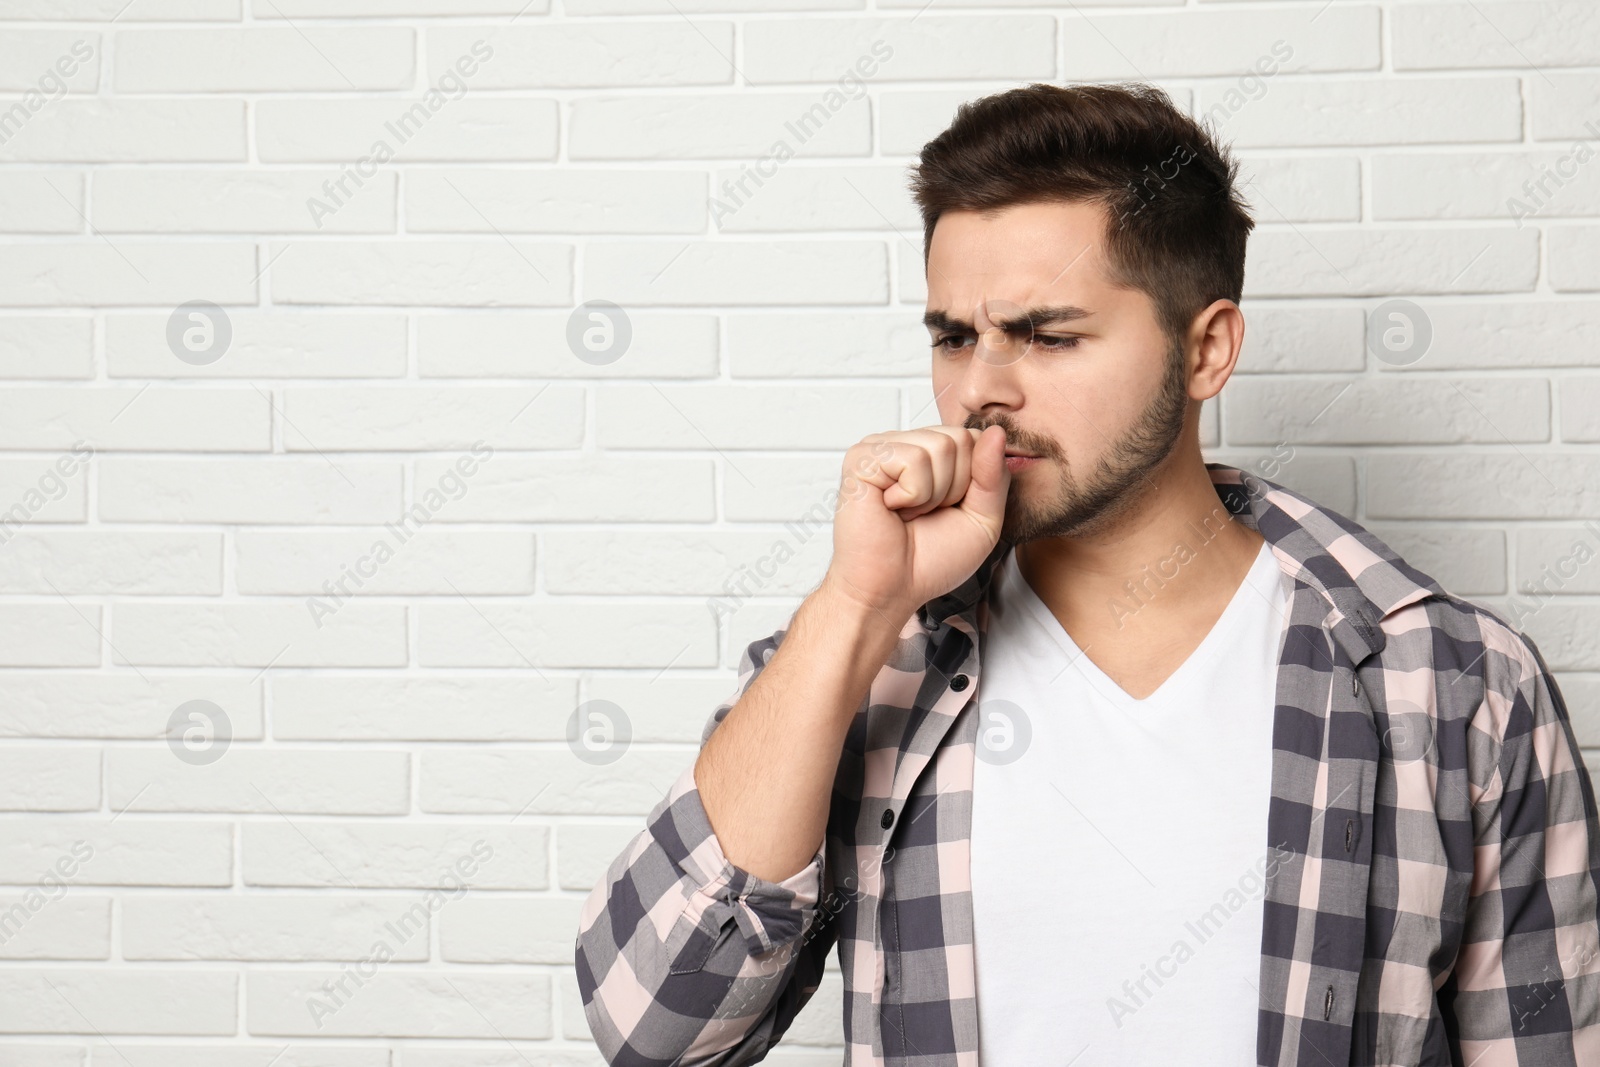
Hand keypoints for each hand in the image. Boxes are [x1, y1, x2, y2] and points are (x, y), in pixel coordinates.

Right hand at [821, 424, 1010, 619]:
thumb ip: (994, 478)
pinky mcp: (862, 458)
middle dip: (955, 487)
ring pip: (940, 447)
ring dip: (932, 494)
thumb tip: (996, 431)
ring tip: (907, 513)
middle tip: (924, 514)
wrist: (891, 590)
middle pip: (962, 438)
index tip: (948, 510)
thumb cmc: (929, 561)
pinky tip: (891, 508)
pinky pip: (913, 460)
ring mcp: (882, 448)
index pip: (977, 438)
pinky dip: (912, 495)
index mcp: (930, 454)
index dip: (974, 482)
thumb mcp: (983, 520)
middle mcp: (906, 444)